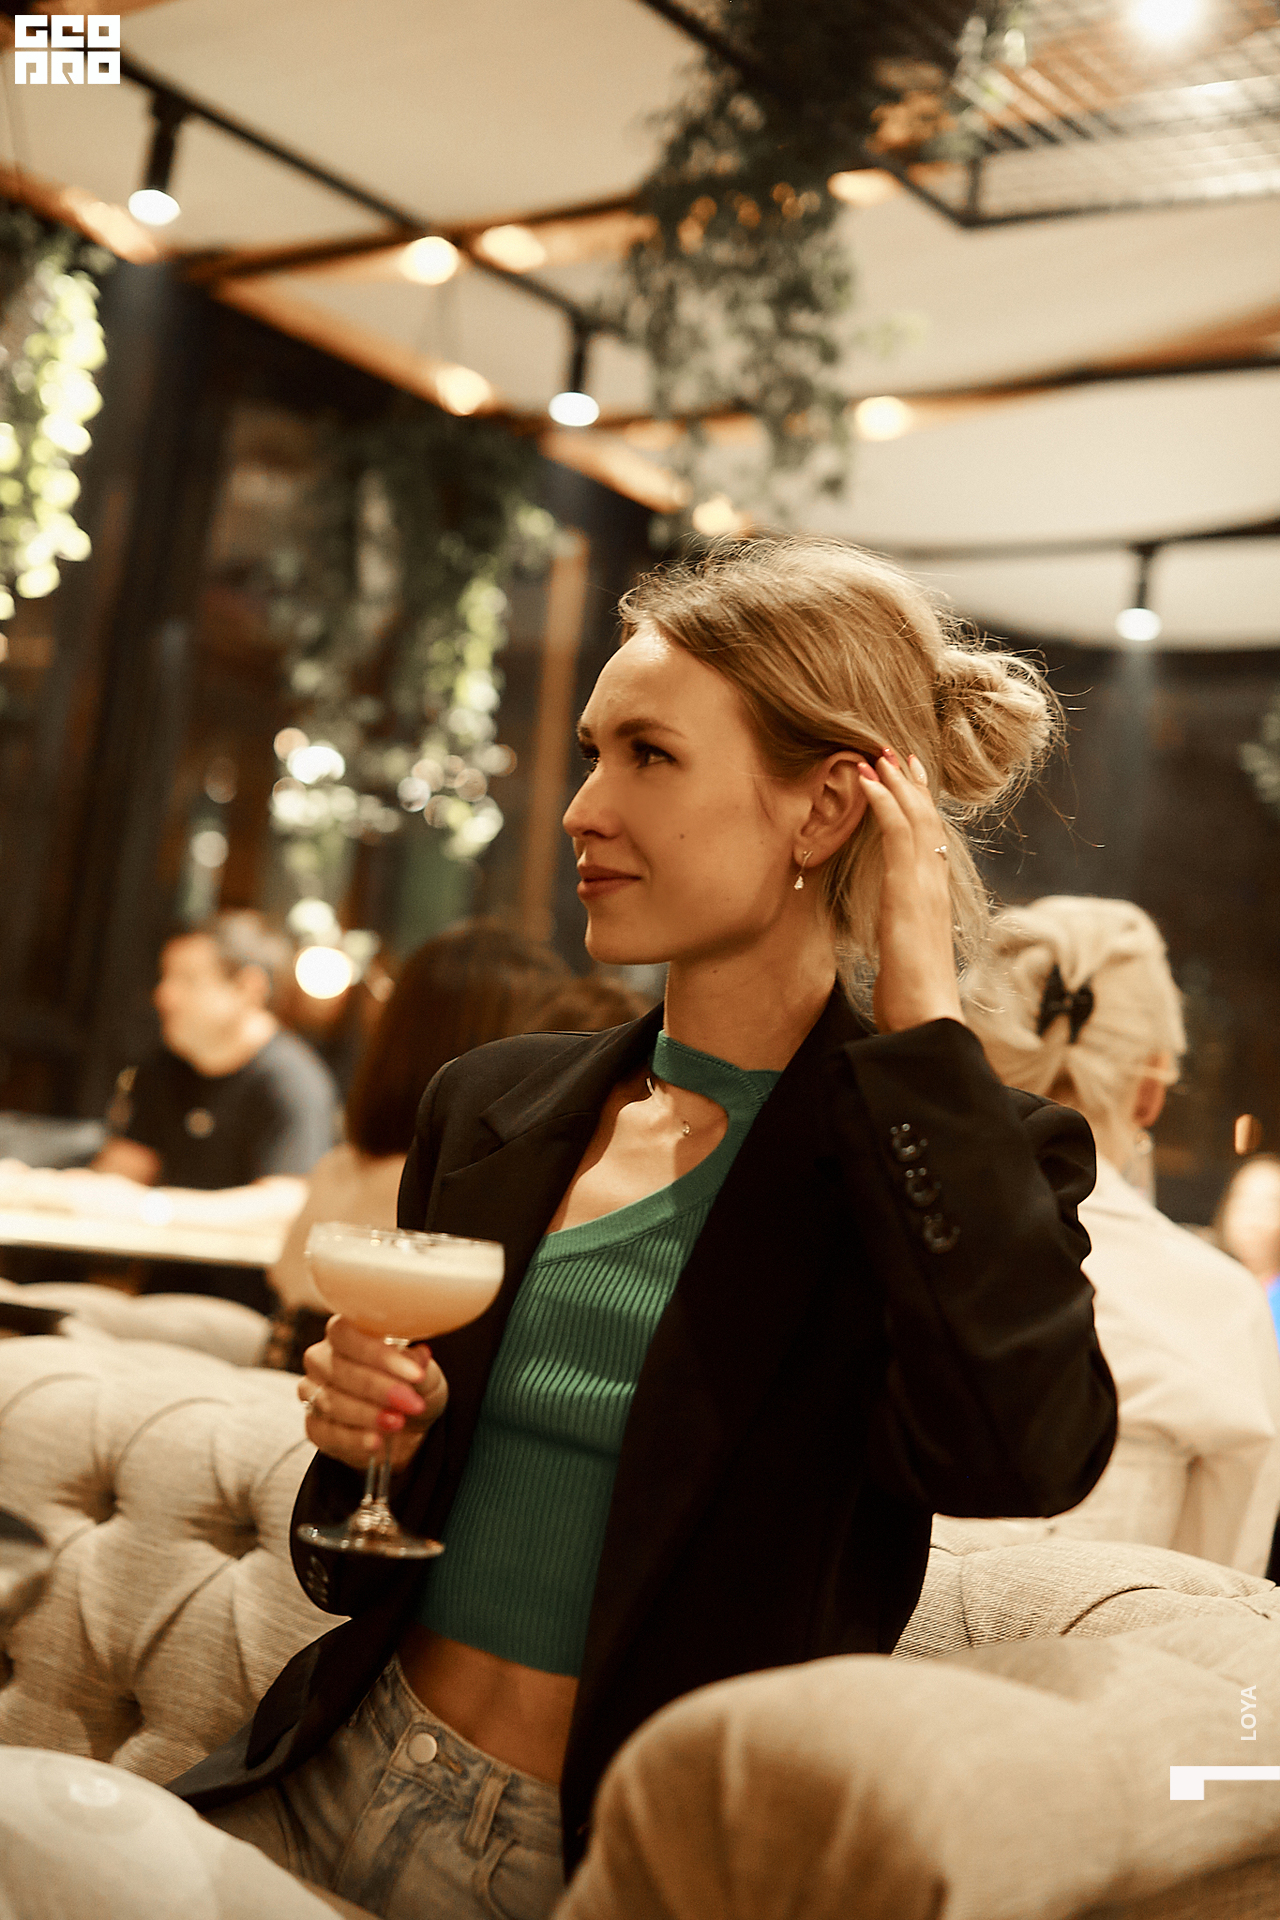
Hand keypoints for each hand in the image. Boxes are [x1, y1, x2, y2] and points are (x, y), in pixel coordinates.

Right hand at [299, 1315, 448, 1473]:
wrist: (409, 1430)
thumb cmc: (412, 1388)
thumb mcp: (424, 1374)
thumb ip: (417, 1364)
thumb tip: (419, 1356)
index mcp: (345, 1334)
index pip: (345, 1334)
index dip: (378, 1354)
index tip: (415, 1374)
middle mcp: (321, 1359)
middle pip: (338, 1369)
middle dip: (378, 1388)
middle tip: (410, 1403)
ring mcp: (312, 1393)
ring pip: (331, 1401)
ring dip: (368, 1414)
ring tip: (398, 1423)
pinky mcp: (313, 1427)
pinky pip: (326, 1433)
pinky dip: (353, 1439)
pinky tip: (376, 1442)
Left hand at [857, 750, 964, 1033]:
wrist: (927, 1016)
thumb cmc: (914, 995)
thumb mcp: (904, 953)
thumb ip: (902, 933)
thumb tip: (895, 931)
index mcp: (934, 896)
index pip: (931, 838)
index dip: (920, 804)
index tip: (908, 777)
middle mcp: (935, 883)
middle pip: (928, 818)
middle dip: (910, 781)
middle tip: (893, 749)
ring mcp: (925, 884)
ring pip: (916, 818)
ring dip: (896, 782)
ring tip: (877, 753)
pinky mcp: (908, 890)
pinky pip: (897, 834)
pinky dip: (884, 802)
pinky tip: (868, 781)